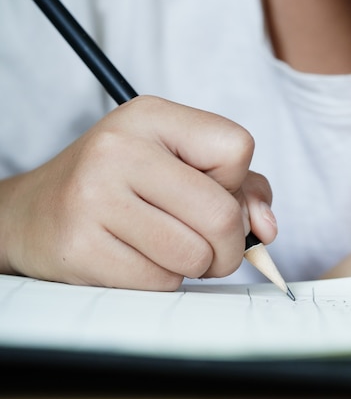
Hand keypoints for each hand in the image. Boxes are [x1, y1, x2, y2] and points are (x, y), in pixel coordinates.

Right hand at [0, 95, 276, 289]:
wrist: (37, 212)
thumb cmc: (124, 186)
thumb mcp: (181, 163)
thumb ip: (242, 188)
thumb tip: (265, 229)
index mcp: (152, 116)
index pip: (237, 147)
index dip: (235, 180)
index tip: (209, 188)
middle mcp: (120, 149)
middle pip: (221, 213)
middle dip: (229, 244)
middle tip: (210, 245)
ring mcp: (94, 197)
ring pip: (195, 255)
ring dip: (196, 265)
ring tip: (170, 249)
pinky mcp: (82, 247)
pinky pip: (161, 282)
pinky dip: (164, 280)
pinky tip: (138, 260)